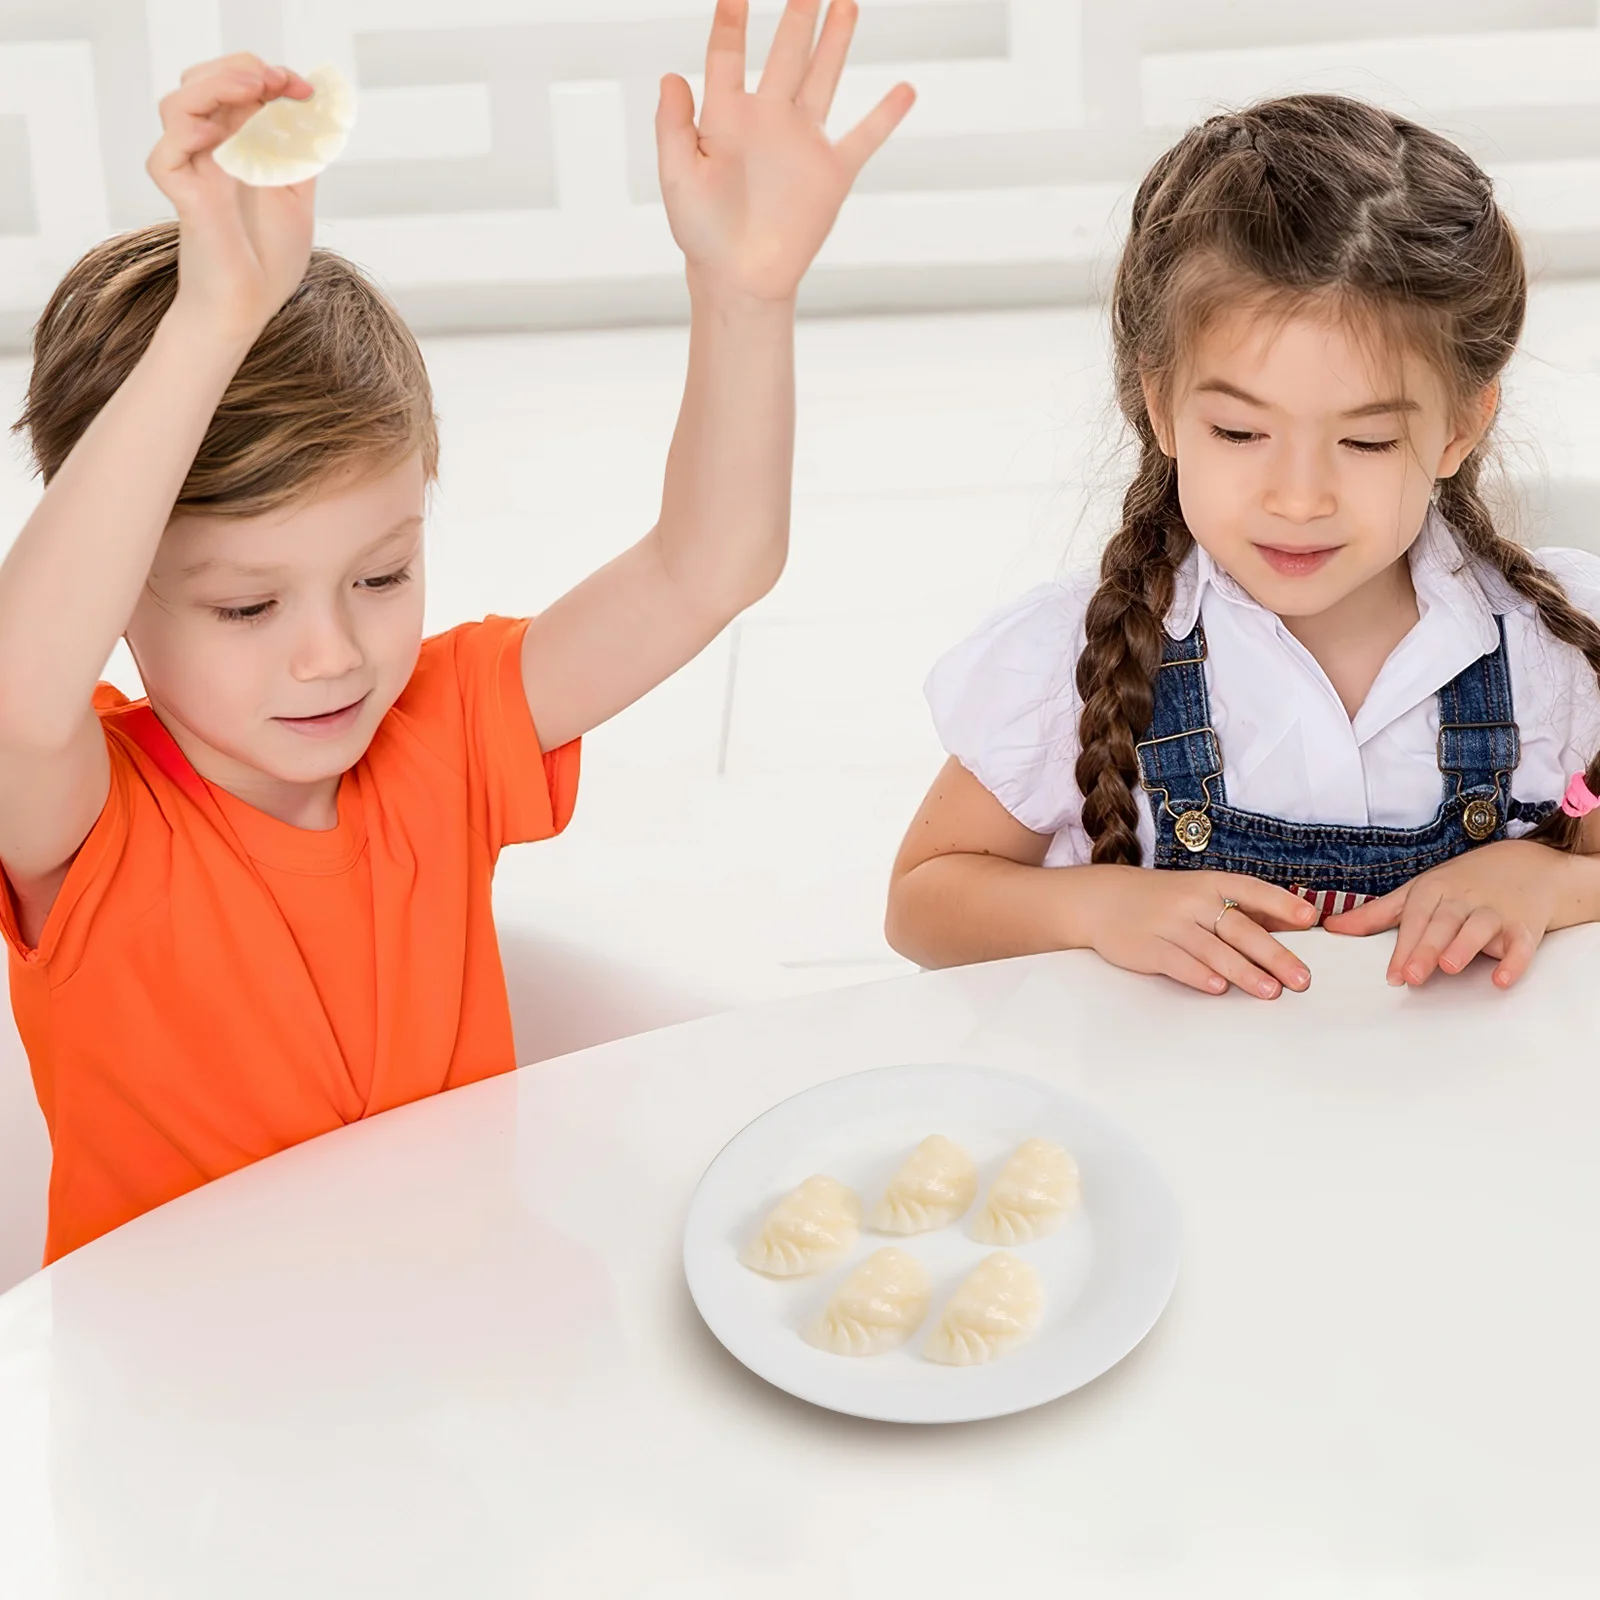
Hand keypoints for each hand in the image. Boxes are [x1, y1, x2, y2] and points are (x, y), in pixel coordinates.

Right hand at [147, 55, 317, 339]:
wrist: (248, 306)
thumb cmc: (268, 259)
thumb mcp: (297, 197)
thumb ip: (300, 155)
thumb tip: (317, 111)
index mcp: (234, 146)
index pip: (237, 88)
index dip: (268, 77)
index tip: (306, 90)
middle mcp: (207, 151)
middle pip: (202, 82)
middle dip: (241, 70)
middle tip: (278, 80)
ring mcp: (190, 170)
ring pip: (178, 104)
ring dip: (215, 86)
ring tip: (253, 89)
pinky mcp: (180, 195)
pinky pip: (165, 154)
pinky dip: (188, 136)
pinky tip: (221, 138)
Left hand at [656, 0, 915, 302]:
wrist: (740, 278)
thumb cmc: (702, 231)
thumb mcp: (678, 178)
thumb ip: (673, 127)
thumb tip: (672, 76)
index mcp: (726, 116)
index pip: (727, 54)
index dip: (731, 20)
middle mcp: (768, 119)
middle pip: (785, 52)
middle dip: (798, 13)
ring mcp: (802, 142)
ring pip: (823, 78)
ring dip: (835, 42)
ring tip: (845, 3)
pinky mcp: (831, 173)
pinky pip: (864, 137)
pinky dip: (886, 116)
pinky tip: (905, 90)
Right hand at [1083, 867, 1317, 998]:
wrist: (1102, 900)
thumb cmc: (1164, 900)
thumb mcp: (1201, 892)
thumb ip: (1244, 908)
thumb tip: (1296, 924)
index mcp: (1210, 884)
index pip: (1252, 890)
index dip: (1281, 904)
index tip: (1310, 918)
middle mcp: (1191, 900)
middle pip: (1239, 928)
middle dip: (1273, 955)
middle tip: (1301, 978)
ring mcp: (1168, 923)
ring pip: (1212, 950)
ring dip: (1244, 972)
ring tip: (1270, 991)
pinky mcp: (1147, 946)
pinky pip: (1177, 963)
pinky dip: (1199, 975)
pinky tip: (1219, 988)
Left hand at [1324, 839, 1573, 988]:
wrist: (1531, 865)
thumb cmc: (1464, 884)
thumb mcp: (1418, 892)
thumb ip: (1377, 914)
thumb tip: (1331, 928)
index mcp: (1433, 890)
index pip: (1415, 918)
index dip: (1403, 947)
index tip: (1392, 976)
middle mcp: (1463, 899)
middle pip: (1443, 924)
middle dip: (1427, 949)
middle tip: (1413, 977)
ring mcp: (1496, 911)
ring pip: (1479, 929)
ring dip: (1465, 947)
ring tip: (1449, 968)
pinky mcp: (1525, 926)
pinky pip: (1522, 945)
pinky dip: (1515, 961)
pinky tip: (1503, 978)